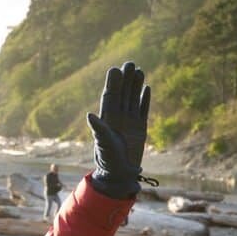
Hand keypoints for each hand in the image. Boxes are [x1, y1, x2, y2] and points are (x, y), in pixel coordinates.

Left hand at [87, 61, 150, 198]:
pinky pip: (143, 110)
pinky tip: (147, 87)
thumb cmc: (108, 158)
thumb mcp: (103, 143)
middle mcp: (118, 118)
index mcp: (107, 119)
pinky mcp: (140, 128)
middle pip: (122, 94)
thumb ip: (98, 129)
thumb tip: (89, 115)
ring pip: (133, 99)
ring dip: (136, 86)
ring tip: (139, 70)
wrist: (119, 172)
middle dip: (126, 80)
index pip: (110, 97)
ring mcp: (129, 122)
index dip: (113, 84)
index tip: (115, 70)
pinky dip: (145, 100)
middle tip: (130, 63)